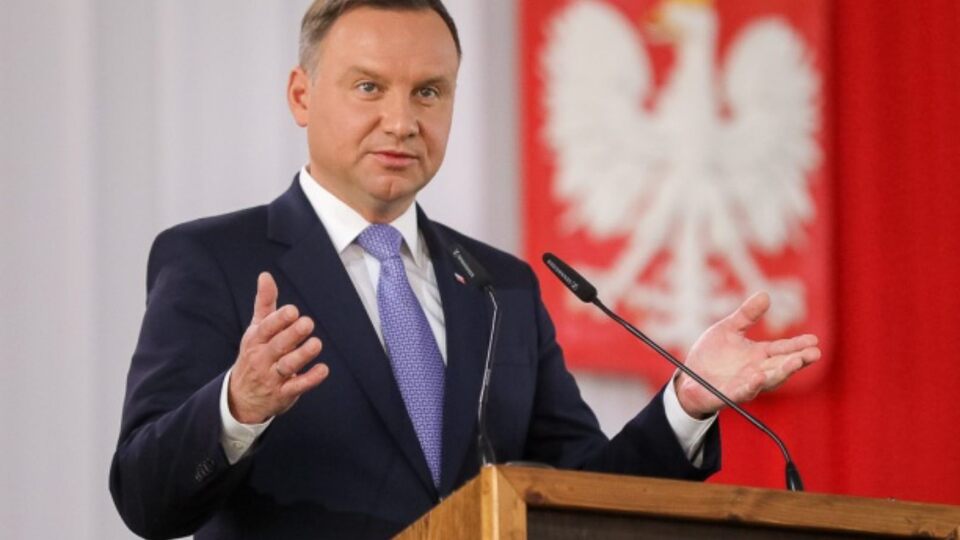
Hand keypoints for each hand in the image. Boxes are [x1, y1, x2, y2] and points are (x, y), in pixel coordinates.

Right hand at [228, 272, 328, 423]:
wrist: (241, 397)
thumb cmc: (254, 355)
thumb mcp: (256, 329)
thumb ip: (265, 303)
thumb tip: (266, 275)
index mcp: (255, 340)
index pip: (266, 329)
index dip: (278, 320)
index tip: (292, 310)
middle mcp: (262, 358)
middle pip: (278, 345)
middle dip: (292, 334)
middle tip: (308, 323)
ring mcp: (272, 377)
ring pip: (287, 365)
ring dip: (302, 355)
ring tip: (316, 344)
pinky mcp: (283, 393)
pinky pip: (297, 386)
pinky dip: (310, 379)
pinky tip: (323, 369)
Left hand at [675, 291, 820, 418]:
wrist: (689, 377)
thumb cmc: (711, 355)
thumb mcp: (728, 329)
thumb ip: (746, 315)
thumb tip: (765, 294)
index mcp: (758, 355)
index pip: (782, 349)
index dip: (798, 345)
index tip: (814, 340)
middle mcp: (757, 370)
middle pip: (781, 365)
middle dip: (798, 360)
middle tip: (814, 353)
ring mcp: (746, 383)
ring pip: (769, 379)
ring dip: (782, 371)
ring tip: (795, 362)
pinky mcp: (730, 394)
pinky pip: (744, 391)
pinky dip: (753, 385)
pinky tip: (760, 376)